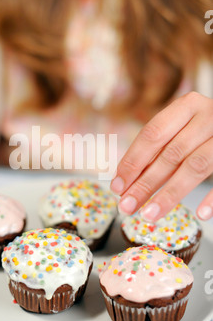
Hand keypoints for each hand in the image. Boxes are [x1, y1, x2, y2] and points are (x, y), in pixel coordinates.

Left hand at [110, 92, 212, 221]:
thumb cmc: (205, 130)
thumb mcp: (183, 128)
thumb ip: (159, 148)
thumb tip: (125, 182)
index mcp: (188, 105)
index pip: (152, 134)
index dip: (132, 161)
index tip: (117, 187)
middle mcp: (209, 115)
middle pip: (171, 154)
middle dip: (145, 183)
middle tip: (127, 206)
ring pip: (195, 166)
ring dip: (170, 194)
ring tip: (149, 214)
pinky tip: (200, 214)